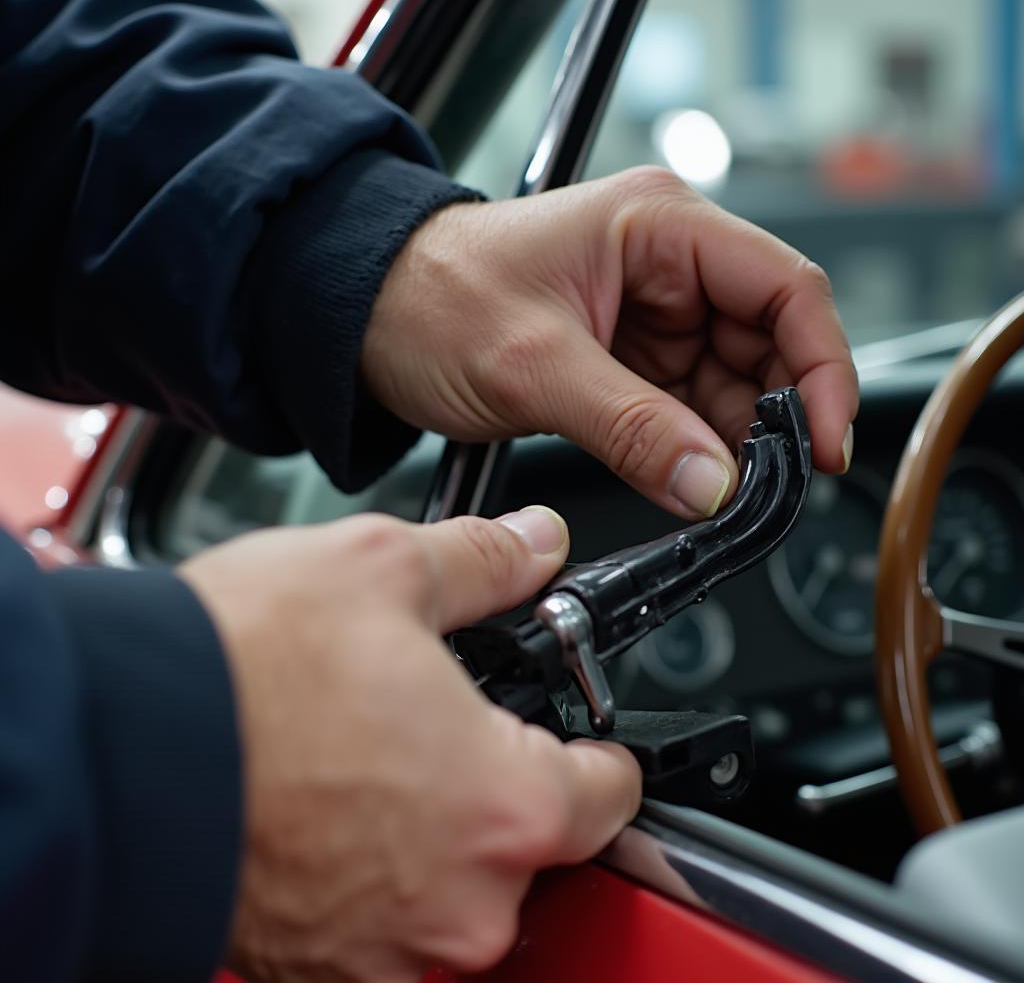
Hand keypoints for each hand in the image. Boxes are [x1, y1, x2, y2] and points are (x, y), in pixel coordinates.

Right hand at [178, 506, 639, 982]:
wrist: (115, 749)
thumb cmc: (243, 669)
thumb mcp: (382, 568)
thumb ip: (485, 562)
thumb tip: (536, 545)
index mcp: (505, 805)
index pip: (612, 791)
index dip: (595, 747)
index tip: (575, 733)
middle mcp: (462, 903)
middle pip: (529, 839)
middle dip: (498, 780)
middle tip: (440, 721)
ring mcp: (391, 952)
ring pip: (454, 882)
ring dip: (429, 826)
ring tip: (367, 754)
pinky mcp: (323, 971)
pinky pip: (385, 919)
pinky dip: (371, 868)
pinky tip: (327, 802)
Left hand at [364, 166, 858, 520]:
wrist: (366, 316)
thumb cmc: (431, 298)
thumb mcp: (533, 366)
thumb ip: (630, 428)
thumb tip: (712, 483)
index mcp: (658, 225)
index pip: (784, 287)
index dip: (822, 367)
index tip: (824, 442)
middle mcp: (667, 261)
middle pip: (768, 340)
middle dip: (777, 415)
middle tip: (770, 486)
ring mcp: (650, 311)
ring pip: (732, 380)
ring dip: (735, 439)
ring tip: (725, 491)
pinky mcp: (627, 356)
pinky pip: (688, 403)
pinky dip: (696, 444)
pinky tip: (693, 477)